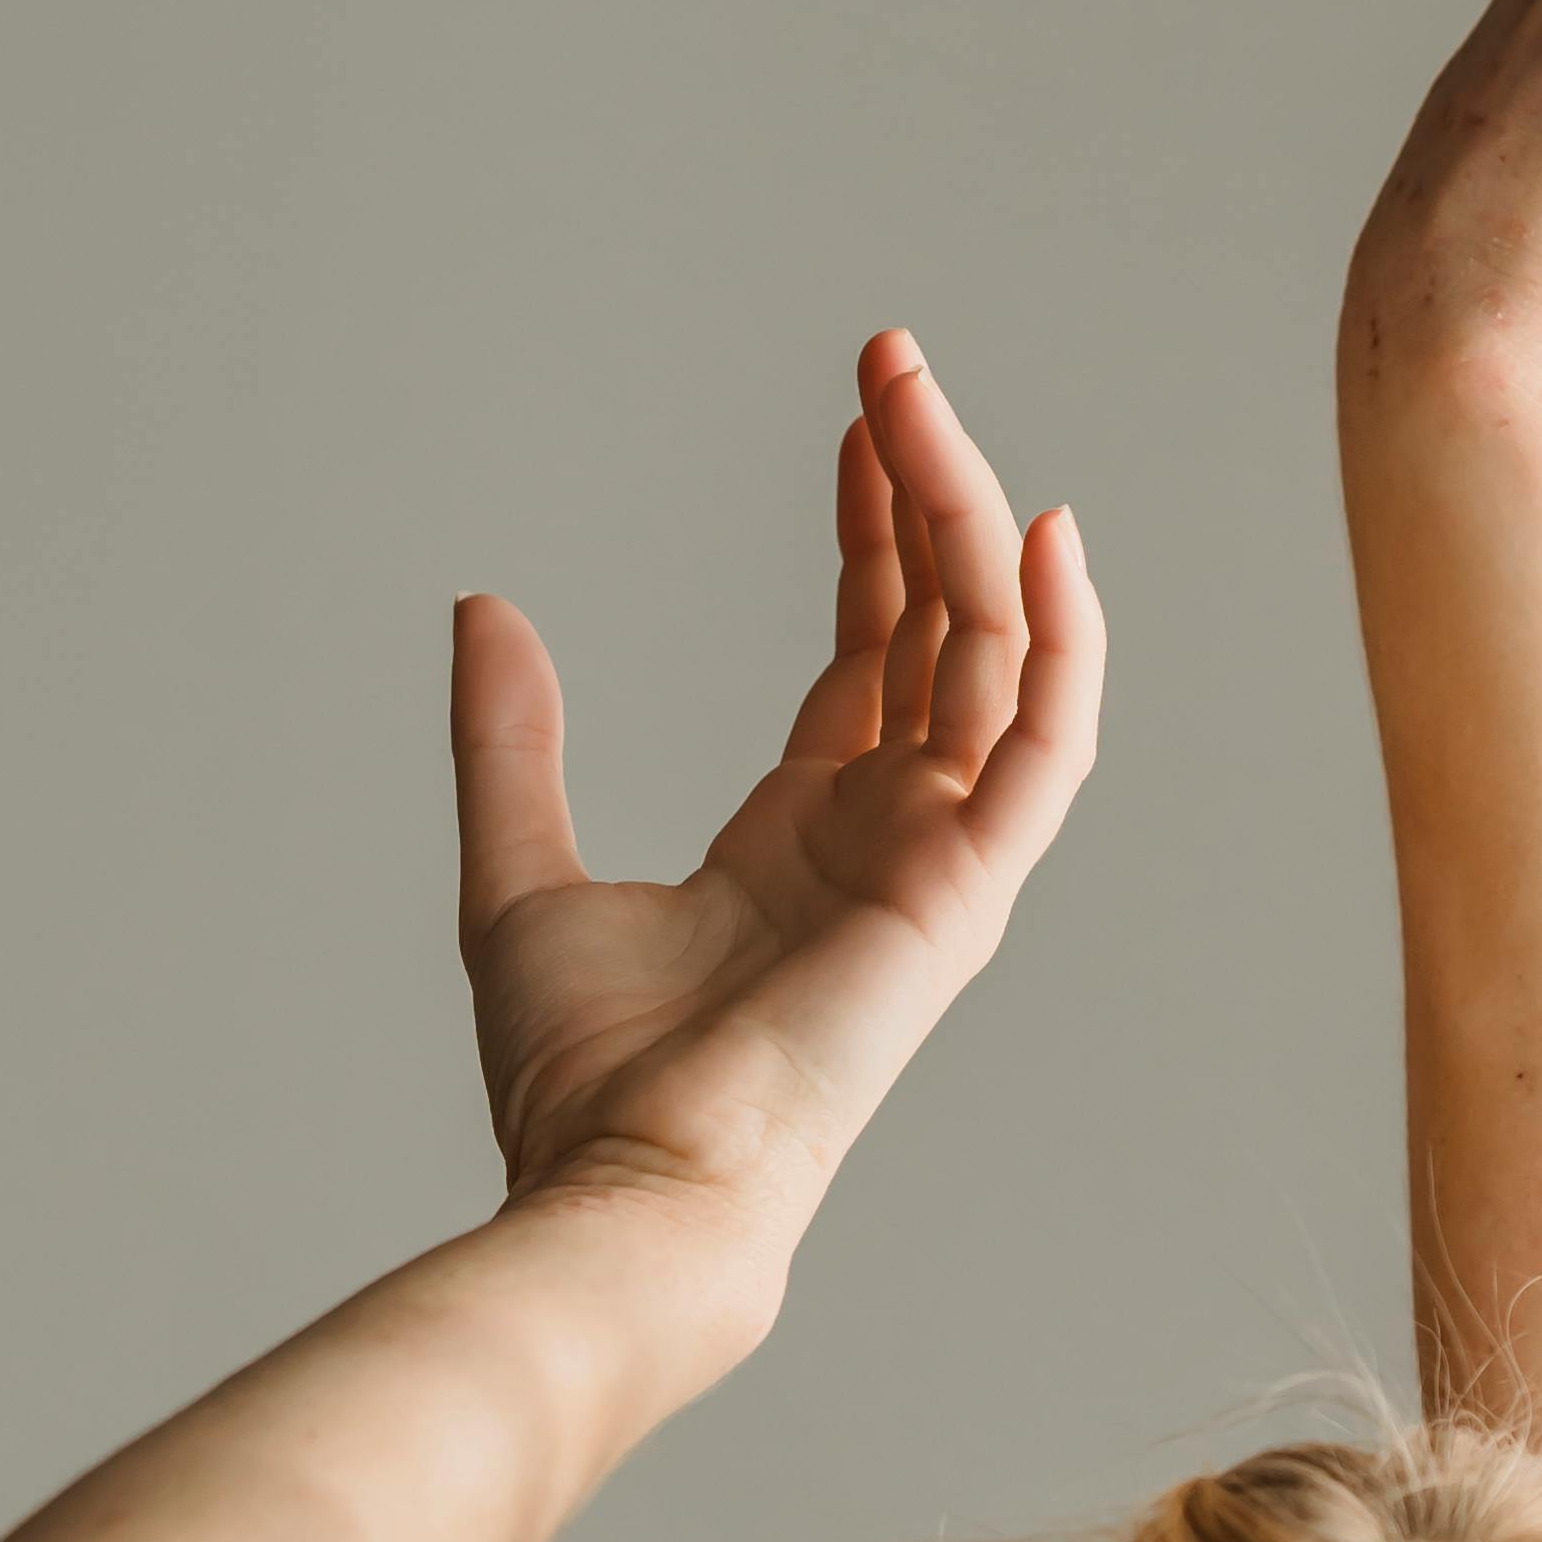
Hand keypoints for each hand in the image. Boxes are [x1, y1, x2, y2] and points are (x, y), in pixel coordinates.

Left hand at [447, 332, 1099, 1264]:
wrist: (629, 1182)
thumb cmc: (583, 1079)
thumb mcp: (520, 873)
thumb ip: (513, 742)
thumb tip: (481, 608)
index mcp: (808, 832)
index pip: (873, 646)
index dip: (869, 525)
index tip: (855, 416)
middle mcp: (894, 833)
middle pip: (940, 622)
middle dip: (923, 486)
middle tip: (888, 359)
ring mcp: (943, 857)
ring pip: (993, 651)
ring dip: (969, 518)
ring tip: (920, 400)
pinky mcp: (970, 886)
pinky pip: (1046, 741)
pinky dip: (1060, 639)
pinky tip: (1039, 533)